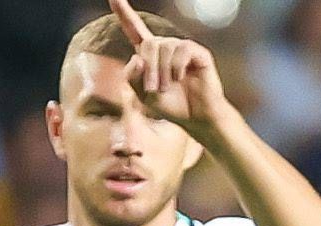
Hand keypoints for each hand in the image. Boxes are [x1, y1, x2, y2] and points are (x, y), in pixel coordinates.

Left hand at [109, 0, 228, 134]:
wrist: (196, 117)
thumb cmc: (171, 105)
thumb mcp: (143, 96)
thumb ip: (132, 78)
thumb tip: (137, 56)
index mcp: (149, 55)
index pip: (134, 29)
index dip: (123, 12)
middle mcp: (165, 47)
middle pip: (149, 43)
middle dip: (149, 68)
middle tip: (154, 89)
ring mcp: (181, 48)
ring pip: (165, 47)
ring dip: (163, 71)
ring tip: (168, 87)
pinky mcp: (197, 52)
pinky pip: (182, 49)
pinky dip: (178, 66)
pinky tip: (182, 77)